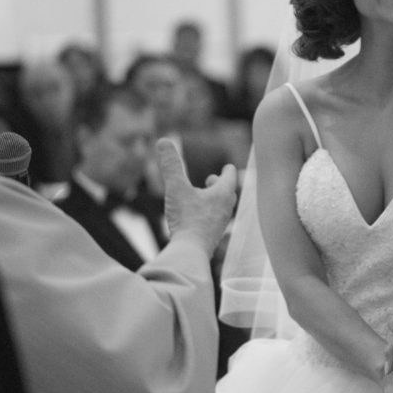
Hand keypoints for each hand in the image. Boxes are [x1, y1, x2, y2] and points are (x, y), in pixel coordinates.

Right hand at [157, 138, 237, 254]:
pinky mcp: (213, 237)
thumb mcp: (176, 188)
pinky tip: (196, 219)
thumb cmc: (187, 218)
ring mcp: (221, 224)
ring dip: (213, 200)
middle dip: (219, 185)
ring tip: (202, 198)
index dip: (227, 170)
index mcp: (223, 193)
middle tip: (211, 181)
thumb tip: (163, 141)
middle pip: (228, 192)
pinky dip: (207, 215)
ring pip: (222, 208)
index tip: (226, 167)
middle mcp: (226, 208)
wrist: (190, 252)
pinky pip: (214, 222)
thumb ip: (170, 165)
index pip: (230, 176)